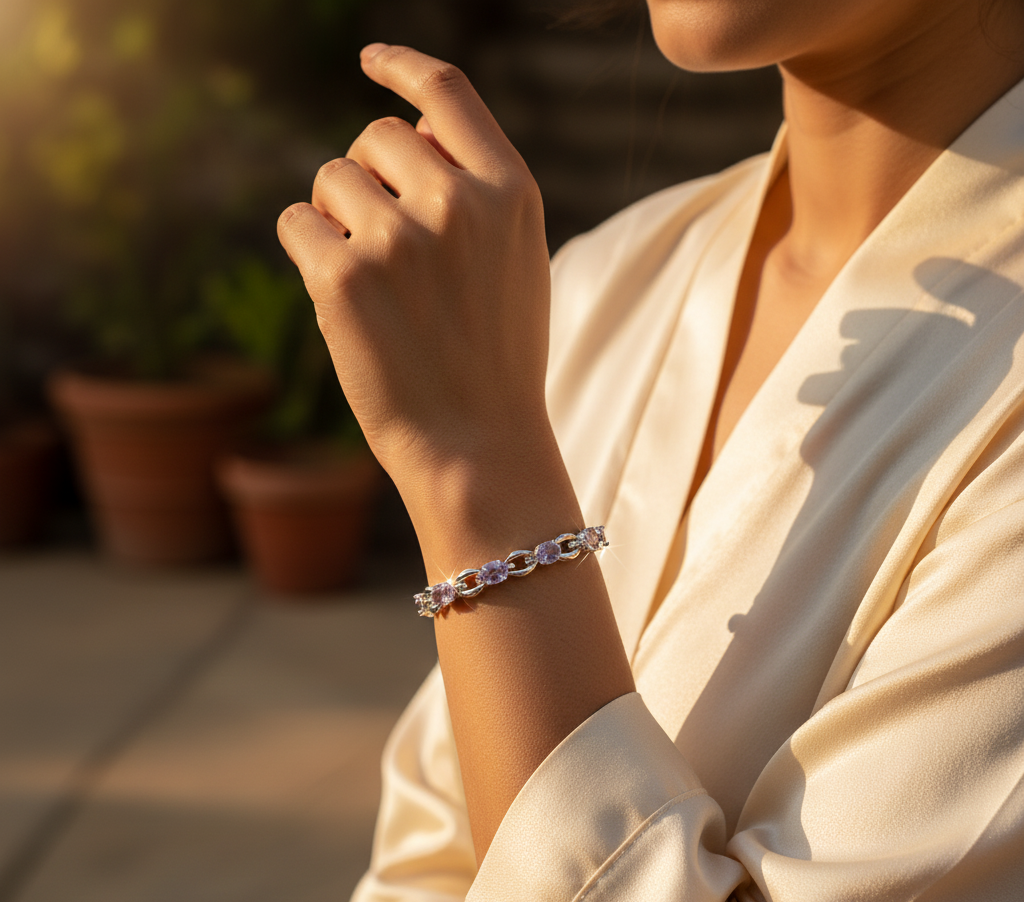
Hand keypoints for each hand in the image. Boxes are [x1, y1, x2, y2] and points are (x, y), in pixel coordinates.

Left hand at [277, 45, 552, 513]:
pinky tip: (341, 301)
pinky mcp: (345, 278)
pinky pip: (295, 223)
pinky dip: (307, 251)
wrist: (479, 448)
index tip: (371, 61)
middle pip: (374, 138)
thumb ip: (478, 197)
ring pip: (330, 180)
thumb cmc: (496, 364)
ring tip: (375, 288)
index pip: (448, 95)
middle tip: (381, 246)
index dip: (403, 68)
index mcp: (511, 194)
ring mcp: (401, 239)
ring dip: (336, 222)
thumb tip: (405, 137)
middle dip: (365, 178)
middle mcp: (458, 203)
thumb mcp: (517, 267)